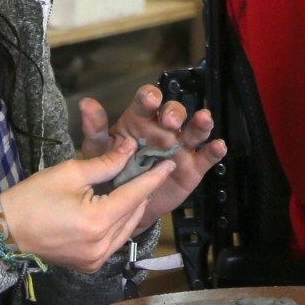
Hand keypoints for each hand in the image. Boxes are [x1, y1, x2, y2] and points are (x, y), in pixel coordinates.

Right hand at [0, 133, 178, 272]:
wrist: (5, 231)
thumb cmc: (32, 198)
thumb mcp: (70, 173)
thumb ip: (106, 163)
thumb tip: (129, 148)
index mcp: (98, 222)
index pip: (135, 195)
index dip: (153, 177)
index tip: (169, 163)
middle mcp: (101, 245)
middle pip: (134, 213)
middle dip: (143, 191)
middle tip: (149, 169)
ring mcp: (96, 259)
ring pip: (127, 229)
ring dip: (132, 207)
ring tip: (135, 185)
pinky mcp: (90, 265)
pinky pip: (115, 241)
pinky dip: (119, 223)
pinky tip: (118, 206)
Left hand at [80, 89, 222, 228]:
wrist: (123, 207)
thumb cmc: (111, 173)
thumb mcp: (99, 151)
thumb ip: (95, 129)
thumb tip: (86, 103)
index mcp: (140, 121)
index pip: (147, 101)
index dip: (150, 97)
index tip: (150, 100)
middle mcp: (163, 130)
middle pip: (174, 112)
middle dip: (174, 112)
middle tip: (170, 121)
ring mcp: (180, 148)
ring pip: (194, 130)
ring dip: (200, 123)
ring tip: (203, 120)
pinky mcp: (193, 167)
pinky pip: (206, 156)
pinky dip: (214, 150)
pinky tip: (218, 146)